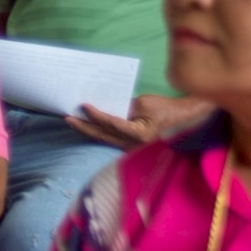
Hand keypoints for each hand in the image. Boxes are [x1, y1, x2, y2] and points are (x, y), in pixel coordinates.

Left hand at [68, 94, 211, 149]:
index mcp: (138, 134)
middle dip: (83, 127)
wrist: (183, 120)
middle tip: (67, 118)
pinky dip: (98, 132)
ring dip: (88, 130)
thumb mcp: (144, 103)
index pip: (110, 124)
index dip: (95, 115)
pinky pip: (110, 139)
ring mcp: (131, 147)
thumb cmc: (165, 109)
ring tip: (73, 122)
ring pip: (104, 139)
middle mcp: (132, 145)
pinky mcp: (130, 145)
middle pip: (102, 135)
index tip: (83, 106)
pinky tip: (88, 126)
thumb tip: (104, 107)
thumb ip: (123, 107)